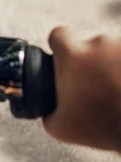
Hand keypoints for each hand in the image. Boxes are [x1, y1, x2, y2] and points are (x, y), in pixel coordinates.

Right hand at [44, 27, 120, 152]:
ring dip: (113, 65)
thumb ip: (47, 112)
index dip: (59, 44)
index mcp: (72, 56)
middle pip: (89, 45)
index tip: (64, 56)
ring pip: (113, 51)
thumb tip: (47, 108)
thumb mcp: (60, 127)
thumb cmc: (104, 126)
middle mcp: (99, 44)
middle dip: (92, 61)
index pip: (59, 34)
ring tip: (116, 89)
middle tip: (95, 84)